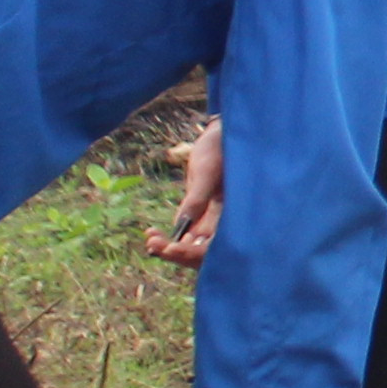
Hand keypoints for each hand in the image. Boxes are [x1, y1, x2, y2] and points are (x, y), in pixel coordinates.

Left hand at [141, 121, 224, 265]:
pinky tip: (152, 234)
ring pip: (192, 245)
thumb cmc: (220, 148)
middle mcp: (226, 223)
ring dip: (171, 247)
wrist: (220, 135)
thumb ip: (198, 199)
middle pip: (202, 252)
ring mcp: (212, 220)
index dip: (192, 252)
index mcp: (236, 217)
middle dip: (178, 253)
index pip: (215, 248)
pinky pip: (186, 233)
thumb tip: (185, 229)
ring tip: (150, 240)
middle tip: (153, 246)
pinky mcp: (201, 214)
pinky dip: (170, 236)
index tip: (171, 247)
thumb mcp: (207, 171)